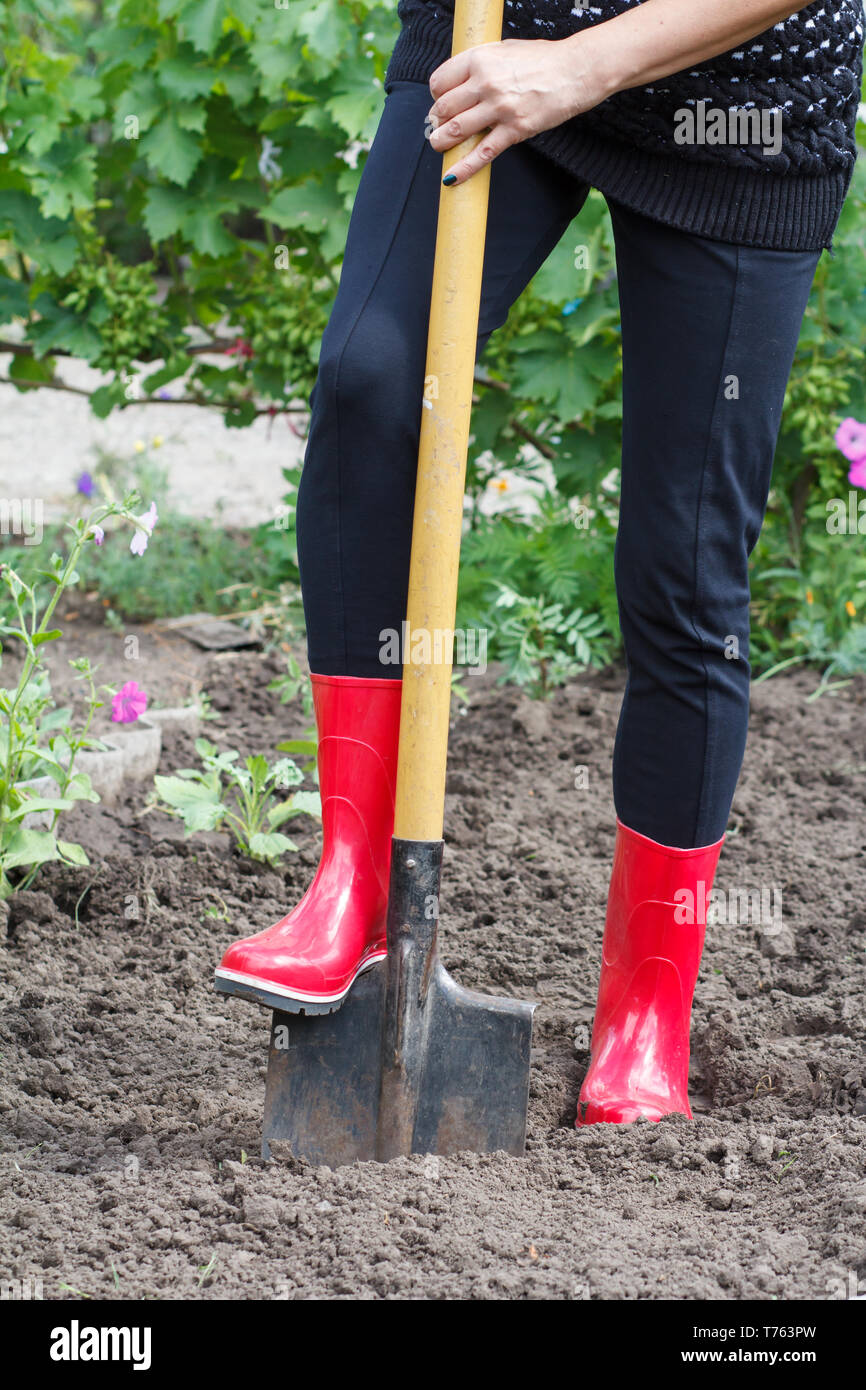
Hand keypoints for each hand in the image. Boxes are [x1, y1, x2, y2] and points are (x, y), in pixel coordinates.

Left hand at [426, 38, 608, 184]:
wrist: (575, 70)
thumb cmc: (541, 59)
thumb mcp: (504, 50)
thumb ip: (480, 64)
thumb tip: (459, 83)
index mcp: (480, 59)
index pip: (440, 82)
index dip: (436, 95)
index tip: (441, 102)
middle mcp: (486, 83)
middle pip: (444, 108)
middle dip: (437, 120)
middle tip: (438, 126)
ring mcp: (500, 108)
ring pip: (457, 130)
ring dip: (442, 142)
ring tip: (439, 146)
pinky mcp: (515, 130)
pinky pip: (482, 154)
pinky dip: (464, 169)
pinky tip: (451, 178)